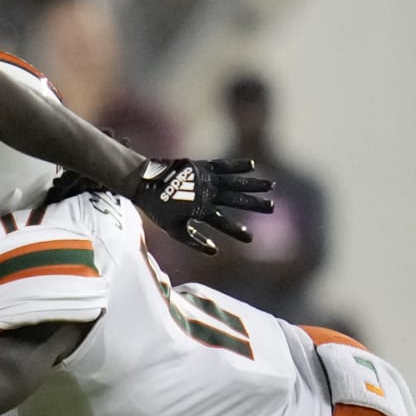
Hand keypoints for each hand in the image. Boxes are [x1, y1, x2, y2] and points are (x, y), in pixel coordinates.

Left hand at [130, 158, 274, 254]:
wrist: (144, 182)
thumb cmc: (158, 208)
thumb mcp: (174, 229)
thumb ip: (194, 240)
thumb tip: (214, 250)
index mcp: (200, 209)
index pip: (223, 223)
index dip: (237, 231)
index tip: (251, 238)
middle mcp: (206, 193)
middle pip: (236, 199)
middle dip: (254, 204)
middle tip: (271, 207)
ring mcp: (205, 178)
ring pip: (234, 181)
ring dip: (252, 184)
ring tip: (270, 185)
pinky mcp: (202, 166)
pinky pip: (223, 165)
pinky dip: (236, 165)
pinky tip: (251, 166)